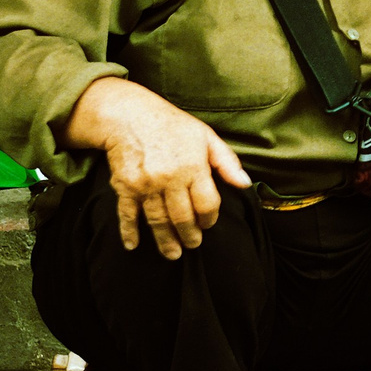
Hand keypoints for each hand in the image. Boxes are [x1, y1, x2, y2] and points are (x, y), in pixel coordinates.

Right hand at [68, 77, 251, 259]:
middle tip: (193, 246)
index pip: (207, 204)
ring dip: (165, 241)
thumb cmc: (173, 126)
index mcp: (193, 167)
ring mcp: (145, 184)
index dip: (210, 219)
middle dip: (189, 236)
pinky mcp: (124, 187)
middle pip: (183, 217)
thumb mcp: (206, 137)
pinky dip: (129, 232)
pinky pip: (127, 214)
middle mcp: (169, 178)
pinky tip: (133, 245)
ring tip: (172, 254)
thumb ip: (227, 162)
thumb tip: (245, 184)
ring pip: (157, 221)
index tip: (208, 224)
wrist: (131, 115)